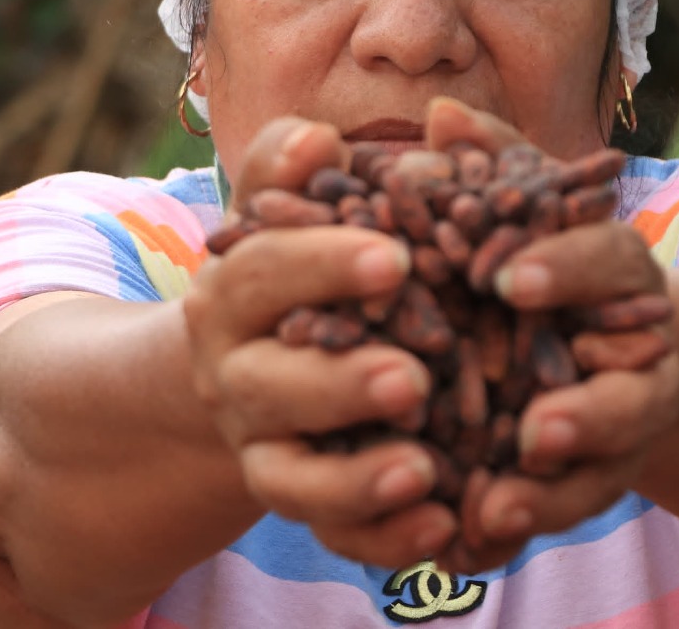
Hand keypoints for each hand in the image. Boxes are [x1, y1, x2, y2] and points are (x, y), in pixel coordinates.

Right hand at [183, 117, 459, 565]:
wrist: (252, 366)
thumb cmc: (297, 267)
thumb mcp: (285, 208)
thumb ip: (291, 164)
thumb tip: (317, 139)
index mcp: (232, 293)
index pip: (265, 271)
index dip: (321, 265)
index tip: (393, 258)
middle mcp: (237, 377)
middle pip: (272, 385)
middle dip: (340, 384)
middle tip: (412, 376)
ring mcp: (265, 448)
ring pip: (294, 479)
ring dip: (358, 479)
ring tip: (423, 468)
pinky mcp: (305, 504)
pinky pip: (338, 536)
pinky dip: (386, 539)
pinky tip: (445, 527)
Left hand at [425, 98, 678, 573]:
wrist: (598, 338)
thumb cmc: (544, 253)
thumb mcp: (523, 203)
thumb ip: (489, 162)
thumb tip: (440, 115)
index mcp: (621, 275)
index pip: (610, 263)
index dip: (565, 270)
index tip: (507, 279)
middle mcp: (636, 355)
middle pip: (630, 391)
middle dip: (587, 416)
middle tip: (535, 431)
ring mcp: (619, 425)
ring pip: (602, 469)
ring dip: (552, 495)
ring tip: (495, 512)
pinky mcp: (587, 478)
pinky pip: (560, 511)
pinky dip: (517, 532)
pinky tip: (466, 545)